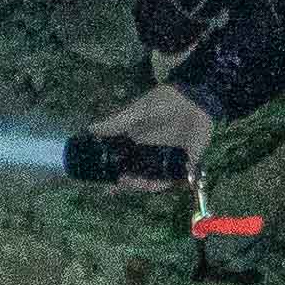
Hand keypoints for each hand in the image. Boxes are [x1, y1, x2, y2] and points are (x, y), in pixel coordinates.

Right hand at [83, 81, 216, 191]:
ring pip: (153, 180)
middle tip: (123, 182)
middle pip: (136, 176)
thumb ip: (117, 123)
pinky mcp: (185, 162)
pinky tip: (162, 184)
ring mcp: (166, 159)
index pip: (121, 163)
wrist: (194, 98)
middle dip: (129, 183)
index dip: (113, 175)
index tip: (105, 186)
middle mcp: (150, 154)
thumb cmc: (163, 102)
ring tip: (141, 184)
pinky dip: (168, 183)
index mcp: (136, 143)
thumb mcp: (138, 111)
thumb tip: (90, 129)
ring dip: (146, 185)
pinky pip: (175, 178)